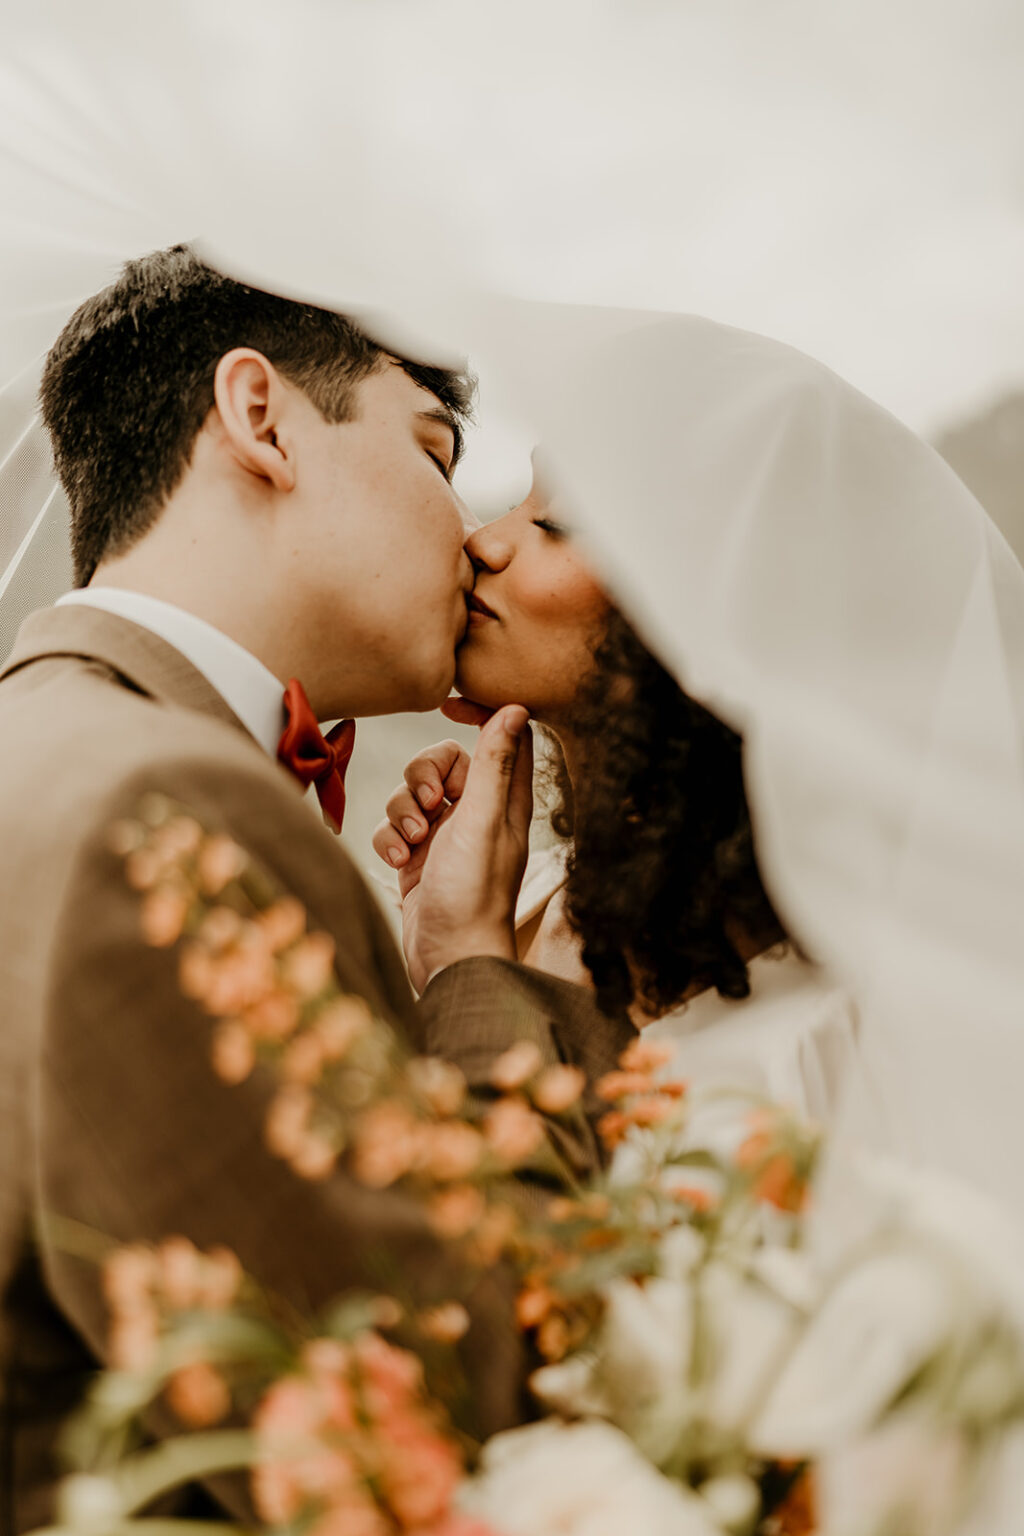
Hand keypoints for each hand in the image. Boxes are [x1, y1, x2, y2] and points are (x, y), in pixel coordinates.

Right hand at [372, 706, 532, 990]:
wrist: (448, 959)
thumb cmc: (473, 894)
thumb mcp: (483, 822)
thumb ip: (495, 764)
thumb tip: (516, 706)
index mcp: (507, 800)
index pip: (502, 735)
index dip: (478, 712)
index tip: (447, 705)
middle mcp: (479, 814)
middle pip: (444, 760)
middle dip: (423, 776)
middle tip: (431, 807)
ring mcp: (446, 836)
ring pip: (412, 793)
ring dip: (402, 812)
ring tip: (412, 842)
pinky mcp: (418, 857)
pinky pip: (392, 826)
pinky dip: (388, 838)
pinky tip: (398, 862)